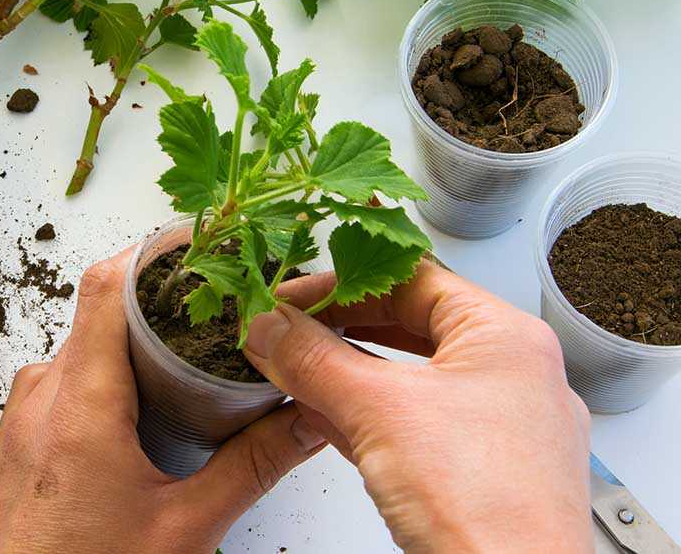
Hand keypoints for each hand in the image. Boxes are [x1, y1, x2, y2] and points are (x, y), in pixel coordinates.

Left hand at [0, 249, 326, 553]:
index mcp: (79, 404)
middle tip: (218, 315)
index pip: (108, 286)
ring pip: (83, 349)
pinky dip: (105, 377)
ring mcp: (22, 414)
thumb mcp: (183, 528)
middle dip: (161, 308)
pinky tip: (142, 408)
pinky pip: (63, 380)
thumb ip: (250, 468)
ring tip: (187, 364)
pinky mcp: (16, 435)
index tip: (201, 248)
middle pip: (102, 314)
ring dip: (132, 347)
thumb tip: (305, 422)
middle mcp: (41, 395)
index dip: (154, 254)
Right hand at [246, 261, 591, 553]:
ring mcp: (501, 428)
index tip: (289, 298)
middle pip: (410, 327)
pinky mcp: (482, 475)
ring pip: (410, 381)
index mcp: (506, 338)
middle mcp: (513, 376)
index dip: (343, 283)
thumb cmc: (483, 505)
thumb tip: (270, 326)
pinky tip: (321, 420)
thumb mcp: (378, 411)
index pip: (414, 279)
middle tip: (285, 332)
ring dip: (346, 375)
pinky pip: (416, 427)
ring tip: (292, 372)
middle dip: (339, 330)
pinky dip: (366, 418)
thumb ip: (314, 360)